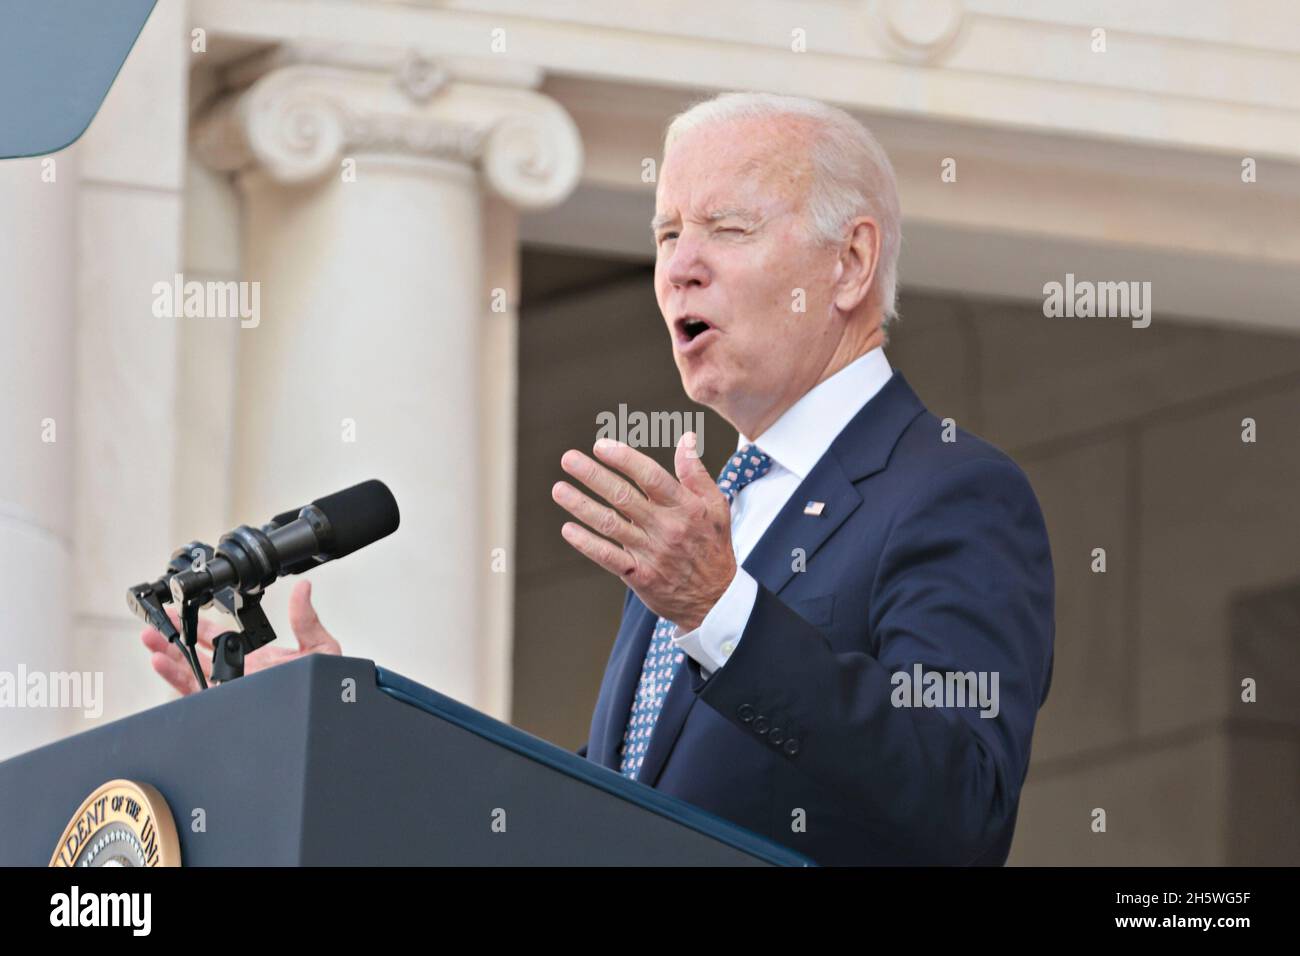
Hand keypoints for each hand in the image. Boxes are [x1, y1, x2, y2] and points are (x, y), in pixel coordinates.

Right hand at [140, 579, 340, 694]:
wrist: (326, 712)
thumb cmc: (324, 686)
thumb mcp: (318, 648)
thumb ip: (306, 620)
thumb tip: (304, 589)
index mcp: (256, 657)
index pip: (220, 637)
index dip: (199, 624)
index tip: (182, 611)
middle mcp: (239, 673)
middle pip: (197, 652)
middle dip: (175, 636)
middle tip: (155, 623)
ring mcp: (230, 690)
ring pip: (191, 671)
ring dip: (169, 654)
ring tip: (150, 640)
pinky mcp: (225, 705)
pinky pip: (194, 692)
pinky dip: (176, 677)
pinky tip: (163, 663)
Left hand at [551, 432, 733, 630]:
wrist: (716, 598)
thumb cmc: (713, 545)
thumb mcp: (716, 506)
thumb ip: (696, 472)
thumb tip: (686, 438)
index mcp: (686, 507)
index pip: (651, 476)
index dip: (624, 459)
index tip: (601, 446)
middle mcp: (667, 528)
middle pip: (624, 497)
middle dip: (593, 476)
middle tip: (568, 459)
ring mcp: (652, 553)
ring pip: (611, 525)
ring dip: (582, 506)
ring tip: (559, 489)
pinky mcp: (640, 576)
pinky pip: (609, 557)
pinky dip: (587, 543)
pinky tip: (568, 529)